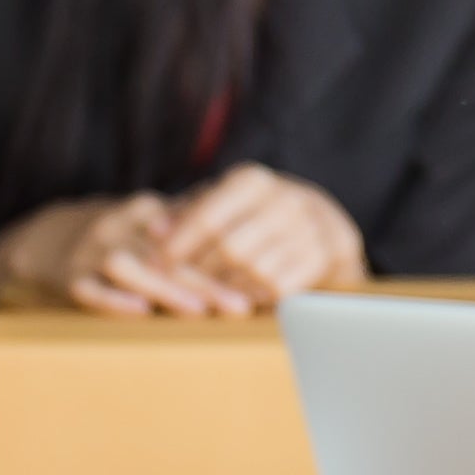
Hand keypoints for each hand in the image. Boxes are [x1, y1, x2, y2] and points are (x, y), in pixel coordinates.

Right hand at [0, 192, 253, 317]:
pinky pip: (86, 289)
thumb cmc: (118, 237)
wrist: (44, 242)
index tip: (256, 278)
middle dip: (204, 280)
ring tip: (197, 311)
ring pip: (126, 266)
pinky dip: (113, 300)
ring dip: (164, 289)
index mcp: (145, 210)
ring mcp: (89, 252)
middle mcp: (118, 225)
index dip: (224, 258)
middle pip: (165, 253)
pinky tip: (140, 312)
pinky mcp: (66, 278)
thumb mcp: (151, 222)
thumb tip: (250, 236)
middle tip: (239, 306)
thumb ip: (192, 225)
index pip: (190, 233)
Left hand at [150, 165, 367, 305]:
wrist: (320, 223)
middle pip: (229, 249)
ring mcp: (308, 229)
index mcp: (253, 181)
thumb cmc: (251, 213)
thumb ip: (184, 213)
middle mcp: (285, 200)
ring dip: (228, 285)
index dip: (177, 245)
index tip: (155, 263)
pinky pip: (277, 287)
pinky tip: (242, 291)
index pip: (207, 217)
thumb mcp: (219, 201)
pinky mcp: (321, 258)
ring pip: (253, 271)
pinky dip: (255, 293)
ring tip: (211, 287)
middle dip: (201, 270)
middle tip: (181, 282)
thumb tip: (154, 232)